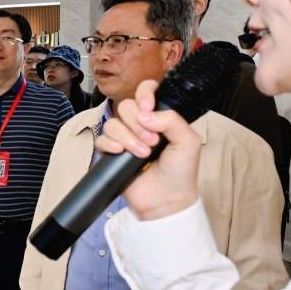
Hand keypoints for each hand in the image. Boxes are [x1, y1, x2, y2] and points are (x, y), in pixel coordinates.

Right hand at [94, 80, 201, 220]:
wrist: (166, 198)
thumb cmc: (180, 171)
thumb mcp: (188, 142)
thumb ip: (172, 121)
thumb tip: (145, 114)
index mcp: (159, 117)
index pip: (147, 90)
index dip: (144, 93)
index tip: (147, 107)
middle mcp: (140, 124)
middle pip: (126, 106)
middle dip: (137, 123)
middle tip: (152, 141)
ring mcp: (124, 138)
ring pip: (113, 123)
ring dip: (127, 138)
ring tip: (142, 154)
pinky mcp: (111, 153)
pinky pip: (101, 139)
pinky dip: (111, 145)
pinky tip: (122, 154)